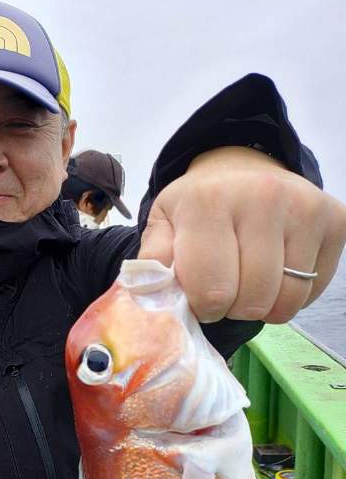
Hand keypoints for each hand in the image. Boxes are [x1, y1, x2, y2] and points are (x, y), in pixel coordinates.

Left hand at [139, 146, 345, 323]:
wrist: (243, 170)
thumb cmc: (199, 207)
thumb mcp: (164, 223)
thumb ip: (153, 259)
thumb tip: (151, 292)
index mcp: (209, 201)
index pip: (211, 291)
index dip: (203, 307)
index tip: (199, 295)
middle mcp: (263, 198)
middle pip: (252, 300)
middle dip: (233, 308)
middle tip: (225, 289)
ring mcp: (305, 207)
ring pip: (286, 300)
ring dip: (263, 307)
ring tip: (248, 283)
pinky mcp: (335, 221)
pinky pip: (313, 290)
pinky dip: (291, 296)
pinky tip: (276, 272)